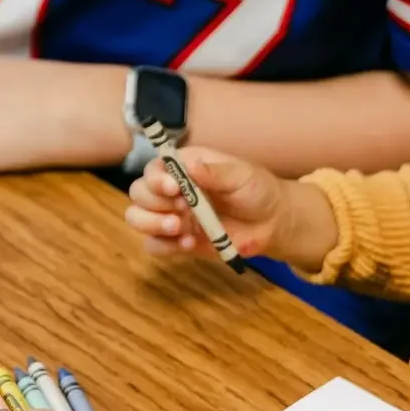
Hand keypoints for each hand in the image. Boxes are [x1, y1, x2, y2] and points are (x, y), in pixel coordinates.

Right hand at [126, 147, 333, 265]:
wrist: (272, 223)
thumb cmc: (257, 190)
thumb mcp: (242, 175)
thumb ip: (217, 171)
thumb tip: (193, 164)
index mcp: (184, 167)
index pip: (154, 168)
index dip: (156, 178)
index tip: (174, 188)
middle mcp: (172, 191)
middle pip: (138, 193)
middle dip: (153, 202)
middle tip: (182, 209)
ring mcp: (173, 216)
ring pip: (137, 218)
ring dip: (151, 223)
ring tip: (179, 228)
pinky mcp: (178, 241)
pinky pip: (154, 245)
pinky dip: (164, 246)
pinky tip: (188, 244)